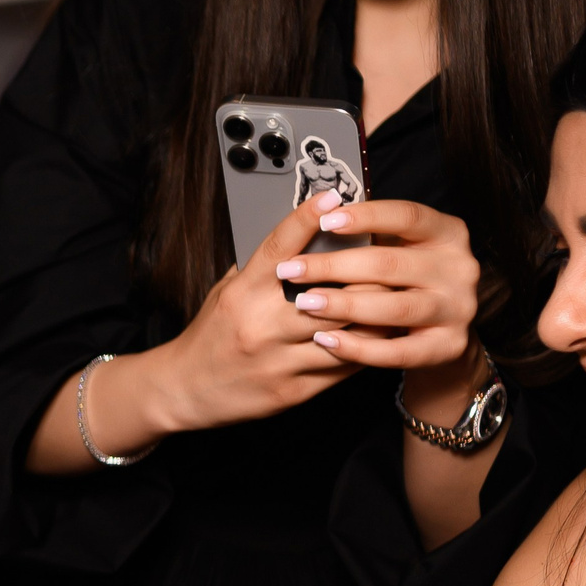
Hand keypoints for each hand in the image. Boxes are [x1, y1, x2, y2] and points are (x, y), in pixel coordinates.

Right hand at [146, 189, 370, 435]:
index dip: (307, 218)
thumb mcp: (228, 291)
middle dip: (367, 276)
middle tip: (394, 258)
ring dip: (377, 316)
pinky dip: (366, 350)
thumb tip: (307, 234)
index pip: (280, 248)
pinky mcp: (291, 391)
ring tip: (400, 299)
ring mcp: (276, 360)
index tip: (332, 195)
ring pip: (345, 334)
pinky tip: (380, 336)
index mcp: (242, 294)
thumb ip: (264, 268)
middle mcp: (259, 325)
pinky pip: (341, 368)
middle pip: (331, 294)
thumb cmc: (213, 334)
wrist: (184, 390)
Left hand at [275, 196, 482, 377]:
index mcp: (448, 233)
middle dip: (334, 267)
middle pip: (391, 264)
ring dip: (345, 306)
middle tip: (290, 271)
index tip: (324, 221)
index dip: (366, 217)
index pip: (408, 216)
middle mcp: (460, 269)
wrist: (441, 333)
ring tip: (304, 304)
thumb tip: (316, 215)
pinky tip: (326, 340)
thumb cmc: (407, 281)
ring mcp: (458, 309)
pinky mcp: (448, 346)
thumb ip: (371, 236)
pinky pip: (398, 351)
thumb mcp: (399, 249)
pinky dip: (359, 347)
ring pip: (395, 308)